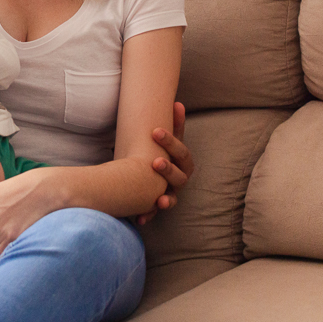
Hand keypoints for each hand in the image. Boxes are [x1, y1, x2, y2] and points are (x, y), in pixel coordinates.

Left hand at [136, 101, 193, 224]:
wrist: (153, 174)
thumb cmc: (160, 152)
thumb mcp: (165, 141)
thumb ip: (173, 124)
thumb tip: (177, 102)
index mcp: (182, 162)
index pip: (181, 151)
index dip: (170, 141)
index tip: (154, 130)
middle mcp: (179, 180)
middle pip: (179, 176)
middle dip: (168, 169)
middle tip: (155, 162)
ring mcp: (171, 194)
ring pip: (171, 198)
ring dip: (166, 198)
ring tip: (160, 199)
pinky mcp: (157, 205)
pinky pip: (154, 213)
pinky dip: (148, 216)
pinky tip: (140, 219)